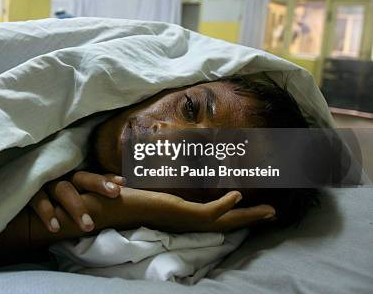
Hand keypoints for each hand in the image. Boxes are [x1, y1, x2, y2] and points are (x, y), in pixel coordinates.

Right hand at [29, 171, 124, 232]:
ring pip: (63, 189)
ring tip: (88, 227)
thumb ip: (85, 194)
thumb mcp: (66, 191)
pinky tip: (56, 228)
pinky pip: (38, 200)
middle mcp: (60, 176)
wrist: (14, 187)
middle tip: (115, 195)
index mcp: (71, 175)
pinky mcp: (28, 191)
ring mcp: (44, 182)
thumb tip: (115, 195)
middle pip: (82, 177)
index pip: (92, 174)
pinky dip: (47, 212)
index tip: (123, 184)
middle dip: (98, 185)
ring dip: (76, 206)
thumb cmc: (46, 193)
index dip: (106, 178)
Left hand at [107, 187, 275, 232]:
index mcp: (183, 216)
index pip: (216, 217)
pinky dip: (224, 205)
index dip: (236, 213)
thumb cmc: (127, 195)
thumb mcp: (150, 183)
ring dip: (248, 215)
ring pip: (225, 221)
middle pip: (227, 223)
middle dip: (251, 218)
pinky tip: (237, 195)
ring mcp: (185, 219)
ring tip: (269, 210)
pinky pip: (209, 213)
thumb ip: (161, 175)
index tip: (253, 206)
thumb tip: (165, 161)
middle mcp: (187, 221)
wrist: (111, 203)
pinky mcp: (180, 213)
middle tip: (273, 214)